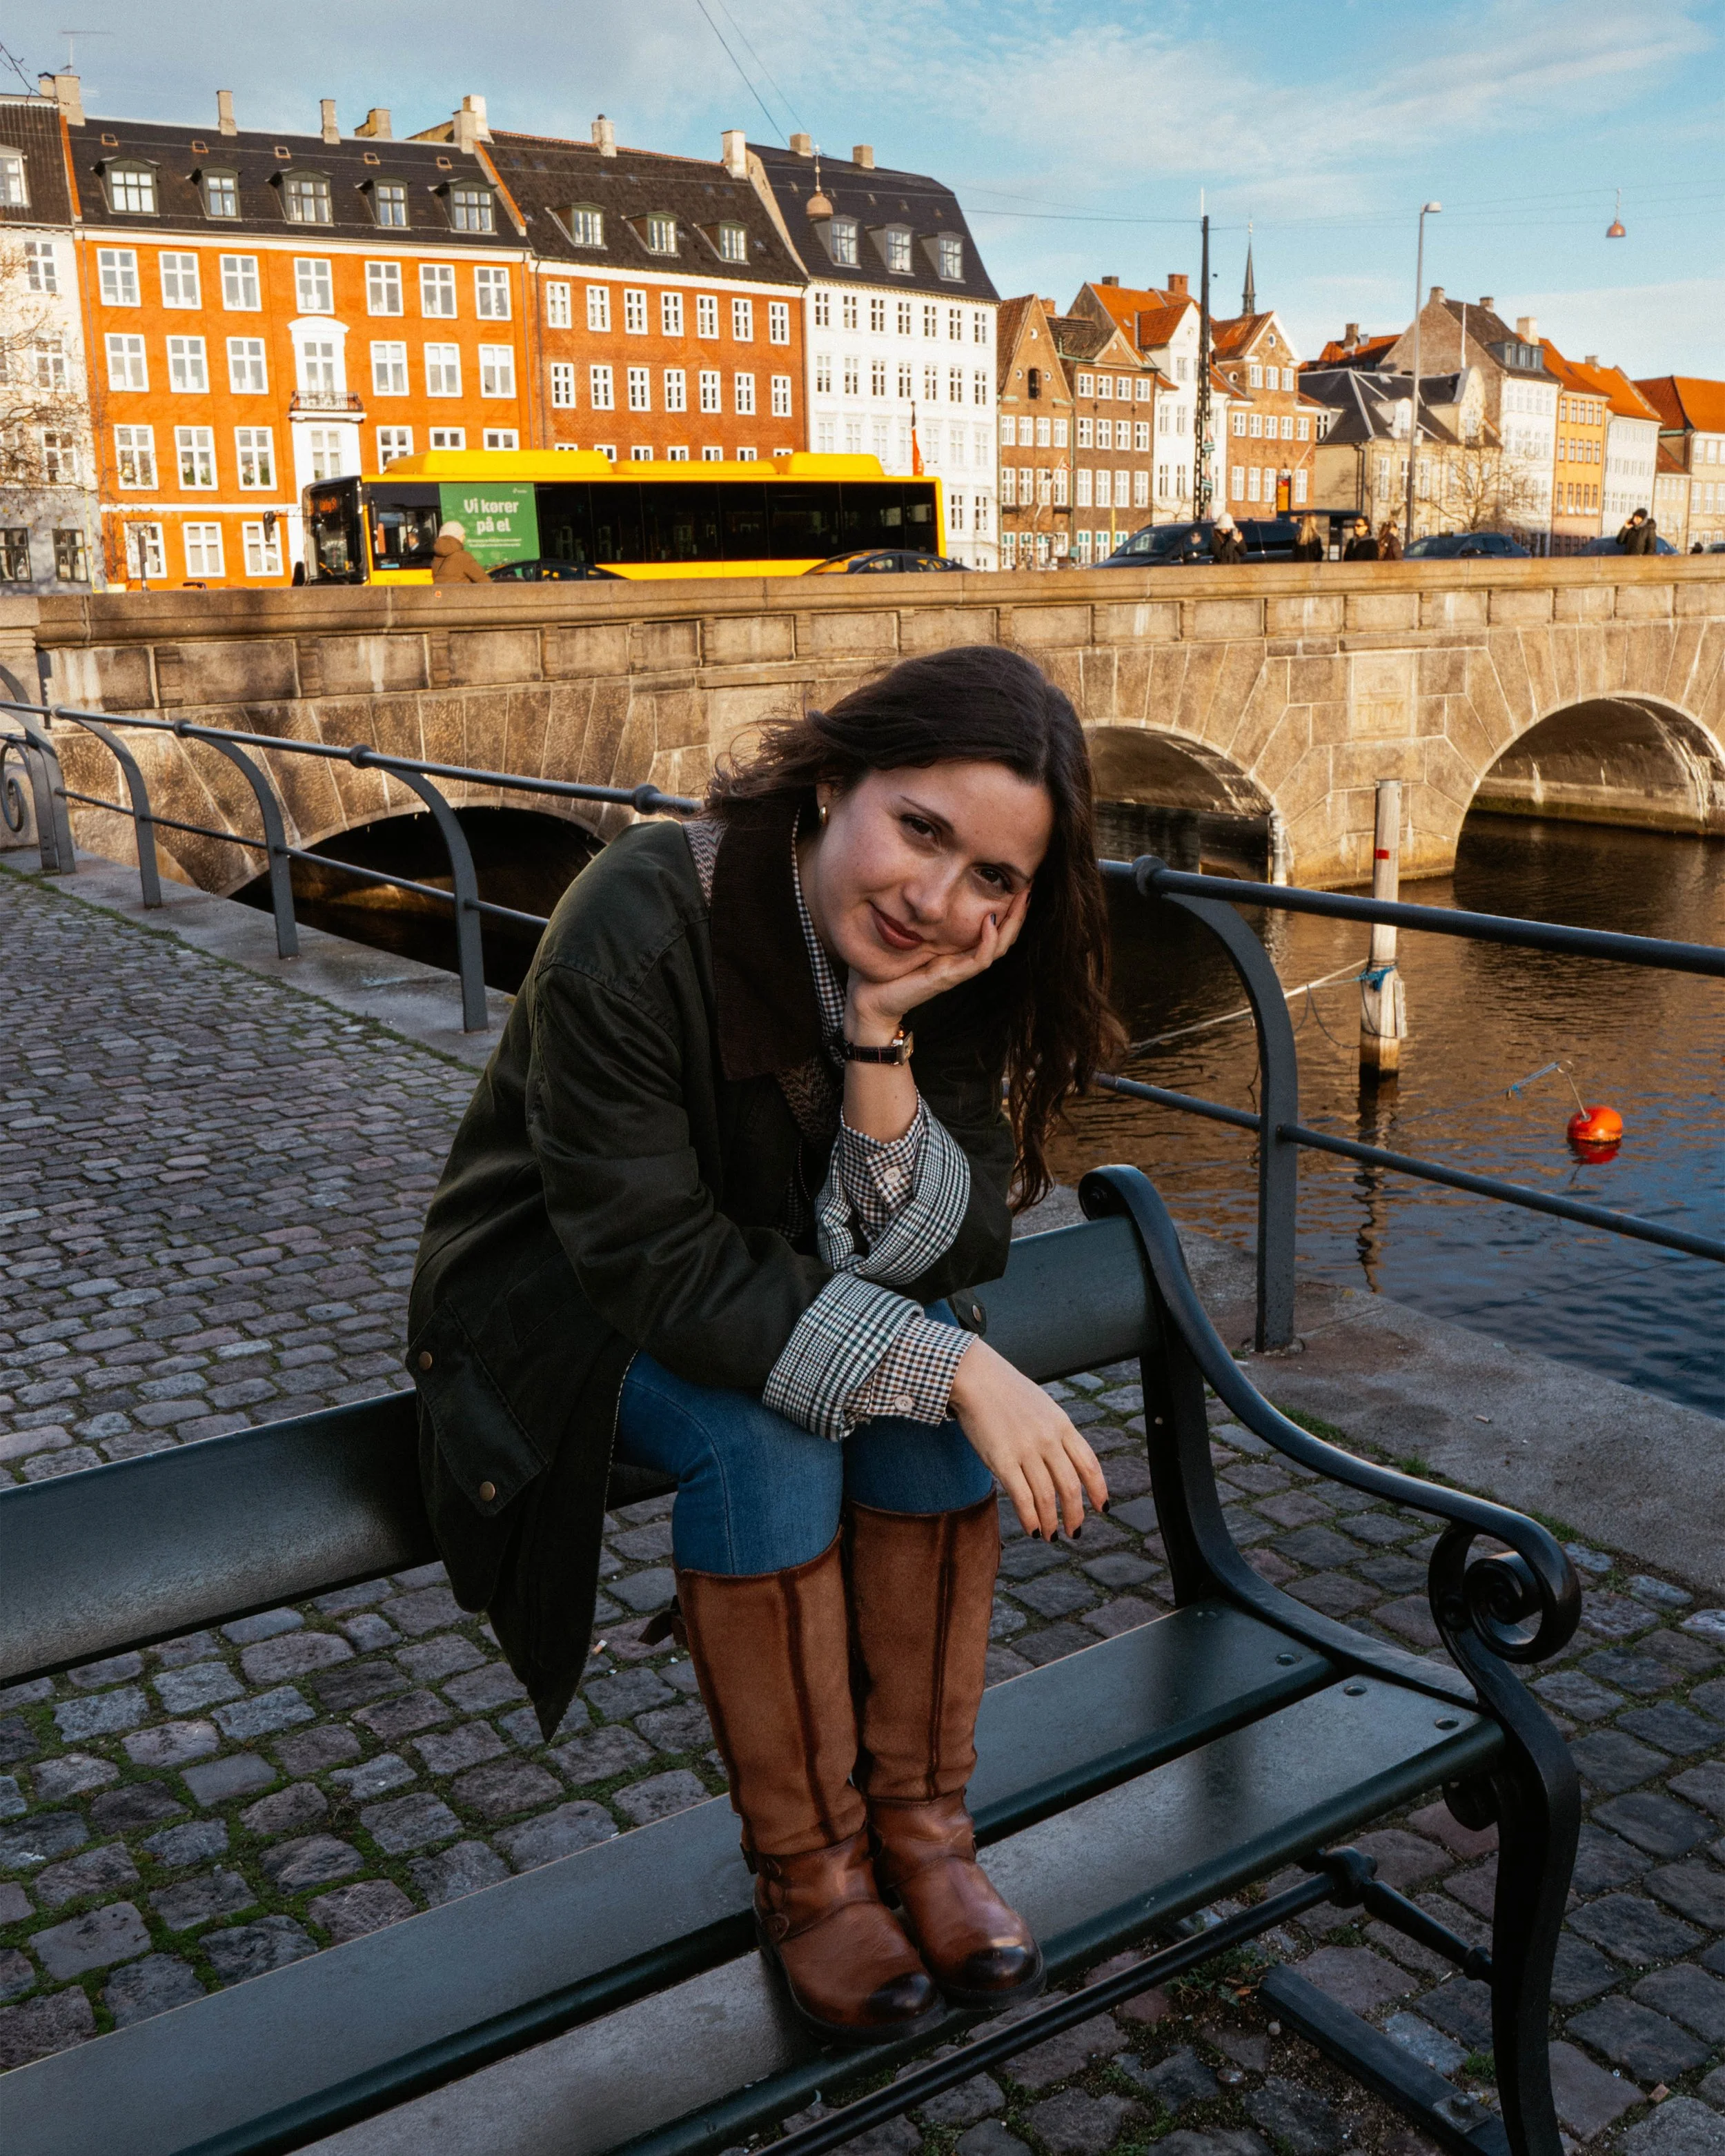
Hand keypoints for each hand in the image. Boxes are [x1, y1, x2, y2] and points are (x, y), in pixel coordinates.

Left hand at [848, 889, 1029, 1039]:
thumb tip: (915, 886)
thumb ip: (915, 917)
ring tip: (1021, 898)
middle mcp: (963, 960)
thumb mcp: (904, 935)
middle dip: (1019, 911)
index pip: (993, 927)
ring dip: (1012, 923)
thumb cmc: (885, 969)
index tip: (1017, 880)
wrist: (870, 1001)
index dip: (1008, 907)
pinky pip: (978, 960)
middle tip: (1029, 885)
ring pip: (999, 947)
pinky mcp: (949, 978)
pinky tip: (990, 923)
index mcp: (957, 950)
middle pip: (1004, 935)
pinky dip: (988, 942)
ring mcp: (959, 970)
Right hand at [948, 1339, 1110, 1538]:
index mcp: (1062, 1424)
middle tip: (1074, 1531)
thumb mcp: (1042, 1406)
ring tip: (1051, 1535)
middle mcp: (1048, 1439)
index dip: (1099, 1490)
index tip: (1102, 1508)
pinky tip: (1032, 1530)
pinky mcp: (1001, 1459)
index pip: (1089, 1464)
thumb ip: (1055, 1431)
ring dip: (1051, 1521)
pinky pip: (1021, 1496)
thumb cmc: (1005, 1391)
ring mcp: (1025, 1449)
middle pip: (1070, 1486)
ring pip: (1046, 1496)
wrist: (975, 1376)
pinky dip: (1030, 1518)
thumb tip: (1064, 1460)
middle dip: (1075, 1514)